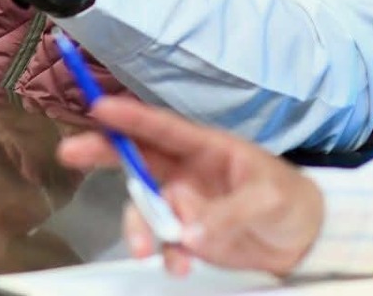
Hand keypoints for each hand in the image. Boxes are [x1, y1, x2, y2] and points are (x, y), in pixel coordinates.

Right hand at [58, 96, 322, 276]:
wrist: (303, 240)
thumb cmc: (291, 201)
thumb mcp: (269, 199)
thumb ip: (229, 213)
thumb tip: (189, 235)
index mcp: (208, 147)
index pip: (164, 128)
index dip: (132, 118)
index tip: (100, 108)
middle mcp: (188, 170)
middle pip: (138, 157)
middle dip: (104, 153)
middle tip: (69, 152)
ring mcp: (184, 202)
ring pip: (144, 206)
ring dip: (138, 227)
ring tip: (146, 252)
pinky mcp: (187, 233)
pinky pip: (161, 240)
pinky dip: (164, 253)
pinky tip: (180, 265)